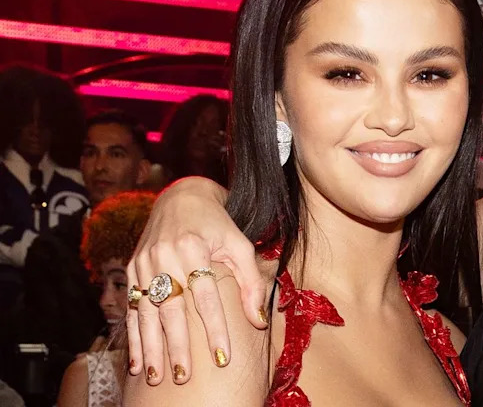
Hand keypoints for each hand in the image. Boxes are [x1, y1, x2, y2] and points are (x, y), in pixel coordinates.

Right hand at [126, 177, 267, 384]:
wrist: (182, 198)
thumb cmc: (217, 224)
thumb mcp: (240, 244)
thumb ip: (251, 281)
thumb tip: (259, 321)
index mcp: (193, 247)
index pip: (206, 296)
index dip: (215, 329)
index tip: (222, 357)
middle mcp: (164, 255)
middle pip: (171, 308)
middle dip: (176, 345)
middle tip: (184, 376)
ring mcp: (144, 263)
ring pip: (146, 312)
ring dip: (150, 348)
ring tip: (157, 376)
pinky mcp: (131, 269)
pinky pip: (132, 308)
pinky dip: (134, 337)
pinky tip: (137, 361)